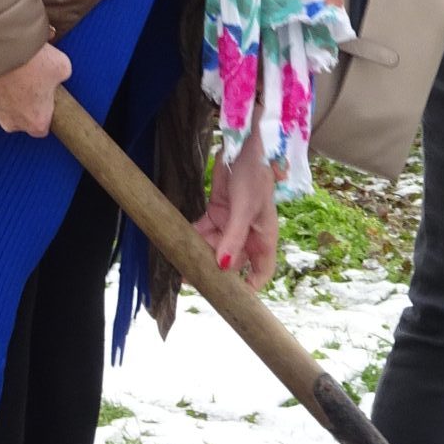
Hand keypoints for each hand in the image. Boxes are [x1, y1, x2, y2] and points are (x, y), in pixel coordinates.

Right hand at [0, 44, 71, 136]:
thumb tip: (59, 73)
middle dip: (24, 101)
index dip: (45, 110)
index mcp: (36, 121)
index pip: (42, 127)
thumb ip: (62, 76)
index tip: (45, 97)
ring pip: (1, 107)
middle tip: (29, 79)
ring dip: (6, 93)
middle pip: (20, 118)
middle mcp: (12, 123)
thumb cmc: (29, 61)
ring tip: (13, 71)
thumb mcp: (62, 66)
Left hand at [194, 140, 279, 286]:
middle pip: (232, 261)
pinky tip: (179, 245)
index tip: (230, 299)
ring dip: (199, 256)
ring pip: (214, 247)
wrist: (245, 144)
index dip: (249, 287)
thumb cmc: (255, 175)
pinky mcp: (217, 211)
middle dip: (214, 272)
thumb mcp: (245, 208)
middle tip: (193, 282)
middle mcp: (248, 234)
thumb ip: (233, 237)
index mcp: (264, 238)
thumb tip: (222, 266)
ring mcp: (232, 223)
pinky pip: (203, 230)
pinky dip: (193, 237)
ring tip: (180, 267)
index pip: (261, 272)